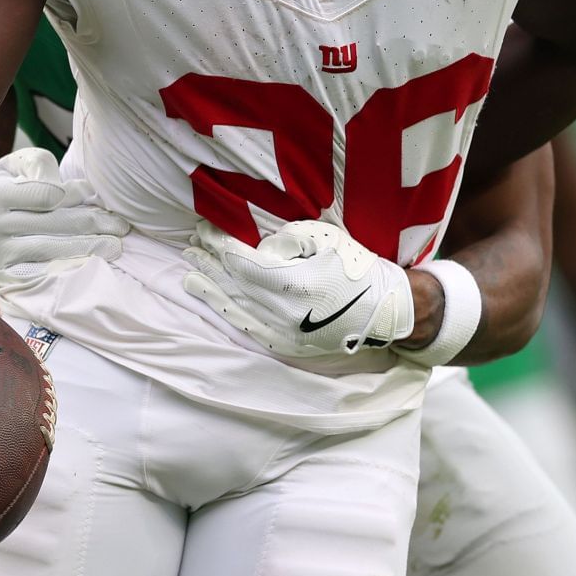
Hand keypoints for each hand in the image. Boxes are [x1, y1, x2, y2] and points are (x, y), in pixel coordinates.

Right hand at [0, 148, 128, 286]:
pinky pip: (44, 273)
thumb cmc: (5, 190)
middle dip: (94, 223)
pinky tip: (92, 264)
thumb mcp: (15, 166)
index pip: (47, 195)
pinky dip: (71, 268)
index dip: (75, 194)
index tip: (90, 193)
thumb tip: (70, 189)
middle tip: (121, 225)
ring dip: (90, 248)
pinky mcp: (5, 278)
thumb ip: (41, 164)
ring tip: (116, 246)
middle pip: (55, 224)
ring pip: (53, 250)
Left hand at [181, 219, 413, 356]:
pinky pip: (248, 330)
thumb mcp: (325, 239)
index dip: (219, 244)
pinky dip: (227, 315)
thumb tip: (259, 249)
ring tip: (190, 274)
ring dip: (210, 289)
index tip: (204, 229)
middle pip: (233, 284)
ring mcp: (282, 334)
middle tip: (189, 247)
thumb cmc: (357, 267)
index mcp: (291, 284)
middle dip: (209, 264)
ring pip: (235, 309)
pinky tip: (215, 304)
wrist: (386, 310)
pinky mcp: (287, 346)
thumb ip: (285, 240)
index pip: (241, 261)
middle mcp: (281, 313)